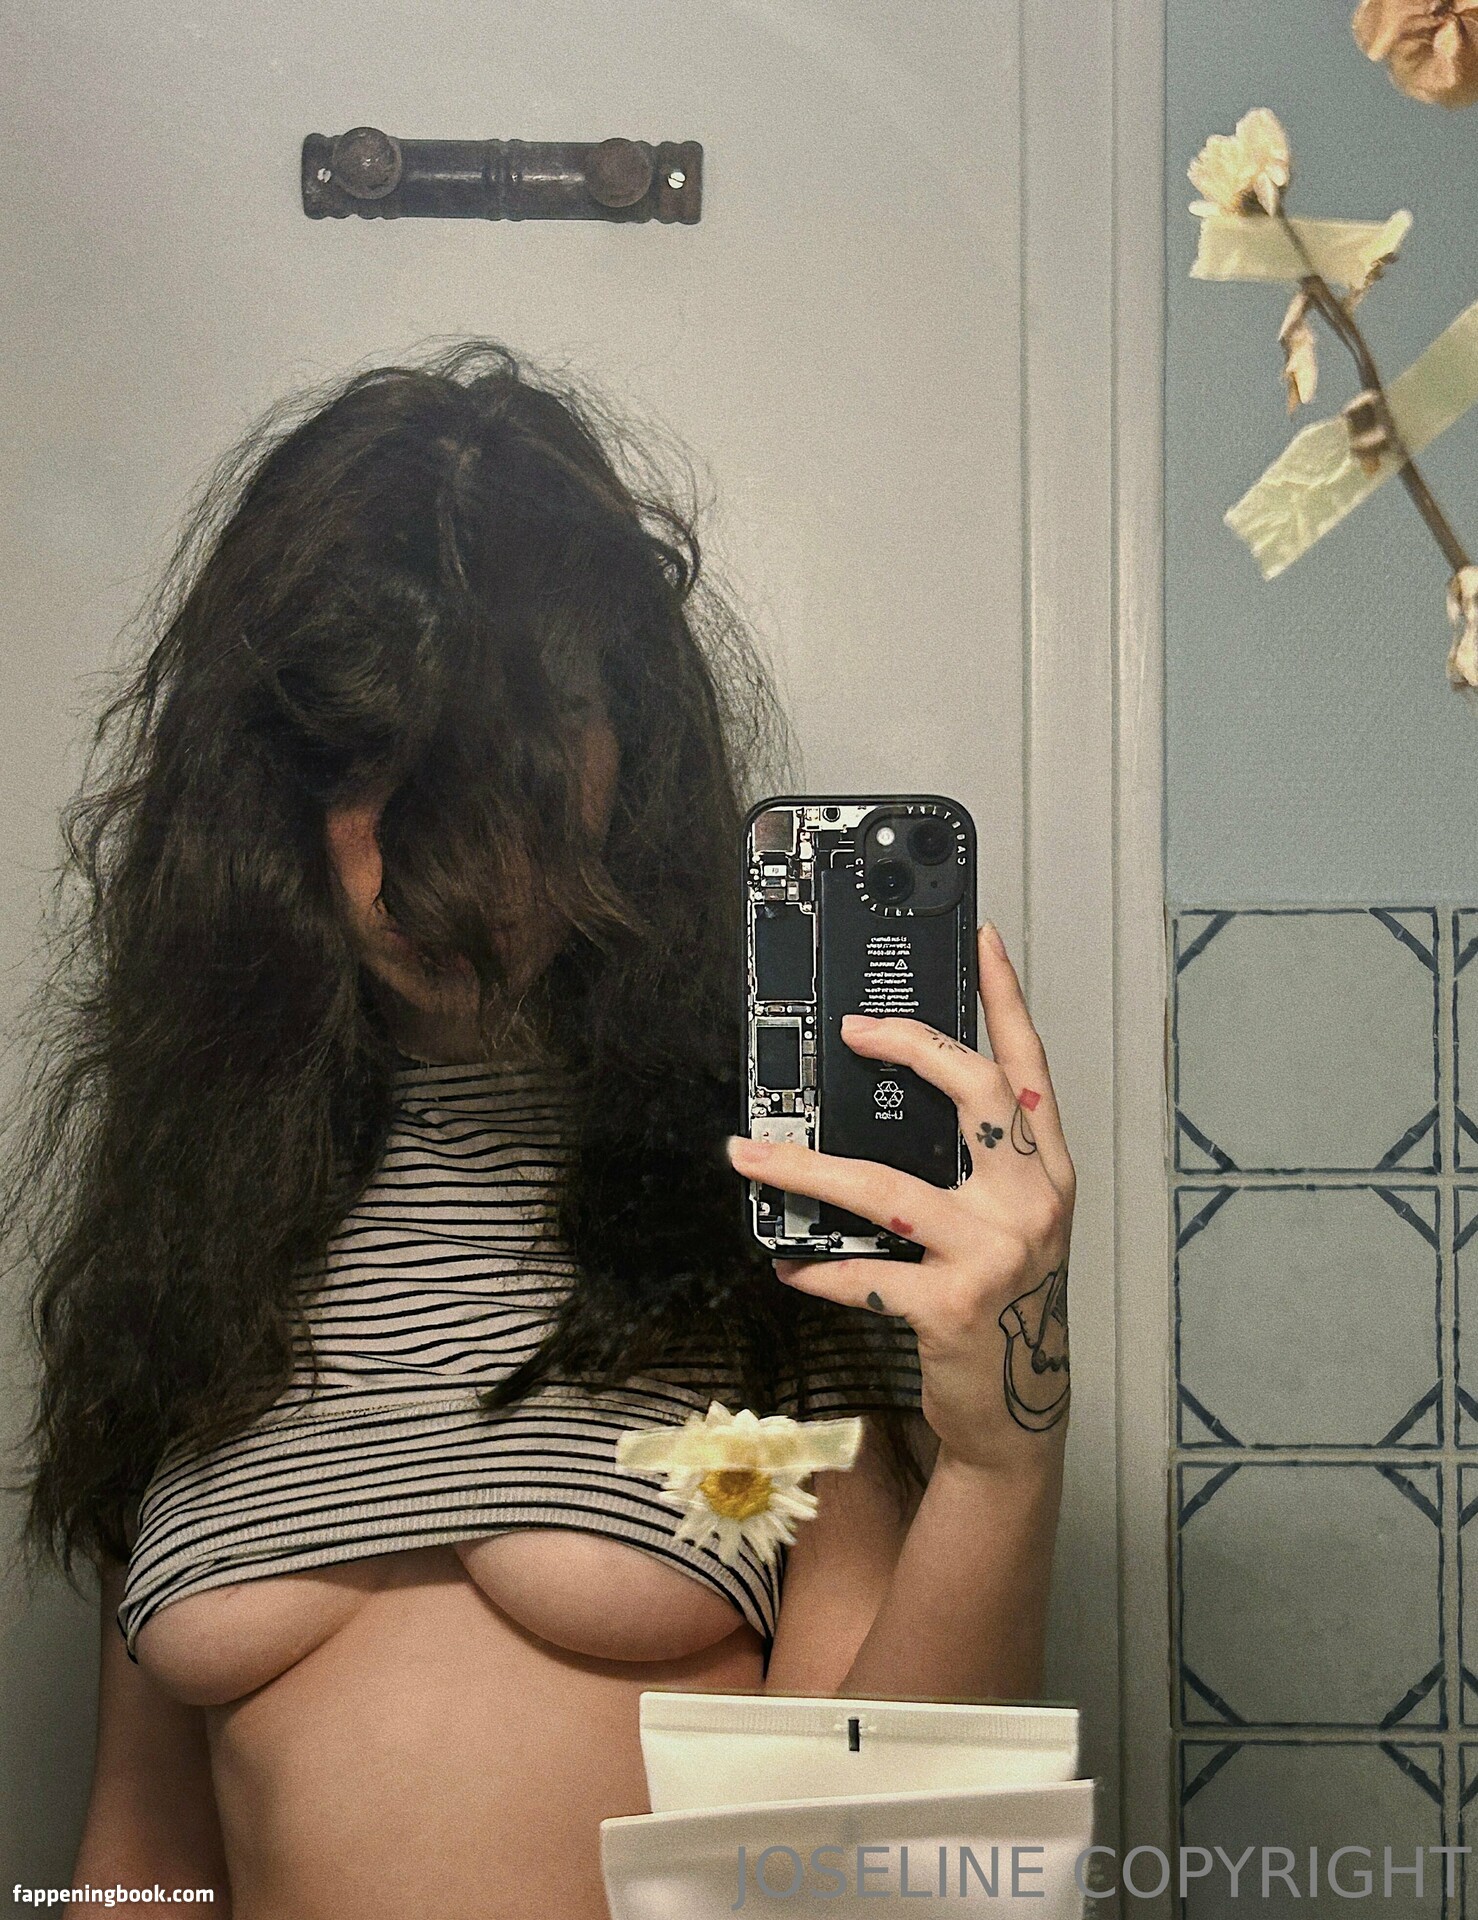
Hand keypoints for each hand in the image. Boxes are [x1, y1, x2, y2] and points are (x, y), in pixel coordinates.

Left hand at [727, 923, 1074, 1473]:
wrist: (1020, 1410)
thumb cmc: (1004, 1302)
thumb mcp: (1009, 1222)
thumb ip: (976, 1163)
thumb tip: (889, 1101)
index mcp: (1047, 1171)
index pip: (1030, 1067)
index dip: (1007, 998)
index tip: (983, 939)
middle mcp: (1032, 1201)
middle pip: (975, 1093)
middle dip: (911, 1047)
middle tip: (852, 1029)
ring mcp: (994, 1253)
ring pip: (887, 1187)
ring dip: (807, 1168)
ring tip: (750, 1153)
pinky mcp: (952, 1307)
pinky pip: (864, 1274)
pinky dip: (816, 1270)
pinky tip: (784, 1262)